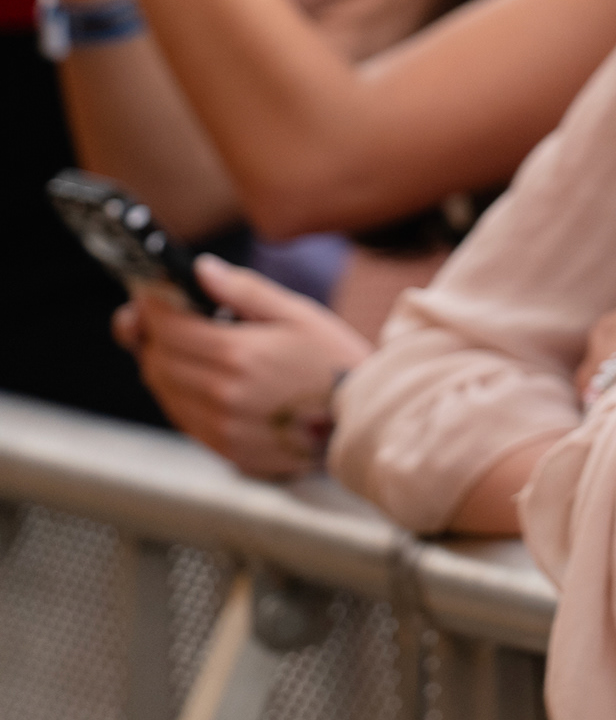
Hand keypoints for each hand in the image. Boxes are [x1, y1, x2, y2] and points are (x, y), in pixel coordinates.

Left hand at [113, 255, 372, 478]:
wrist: (362, 418)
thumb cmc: (335, 360)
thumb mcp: (297, 314)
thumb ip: (245, 290)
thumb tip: (202, 270)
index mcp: (239, 354)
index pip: (168, 327)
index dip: (151, 306)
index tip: (150, 294)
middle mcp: (223, 394)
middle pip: (157, 360)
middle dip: (152, 335)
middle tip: (161, 318)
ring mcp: (223, 427)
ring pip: (164, 392)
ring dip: (163, 366)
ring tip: (184, 348)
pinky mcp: (227, 449)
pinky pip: (183, 419)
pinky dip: (179, 395)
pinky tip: (202, 381)